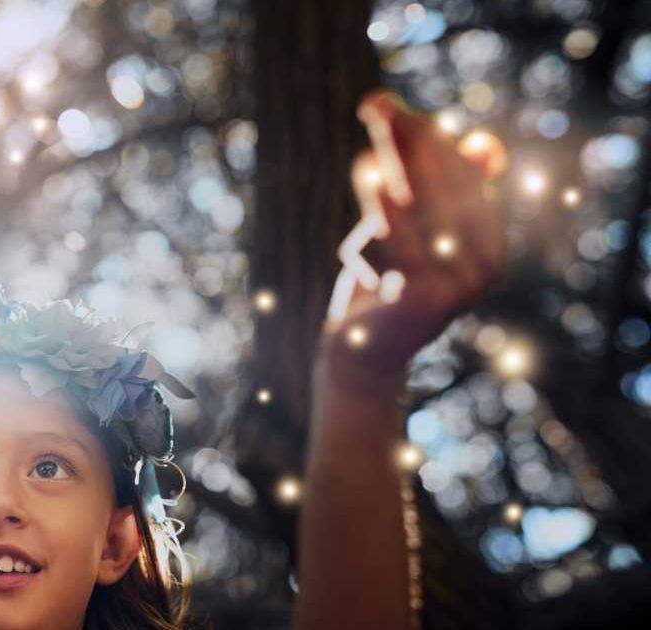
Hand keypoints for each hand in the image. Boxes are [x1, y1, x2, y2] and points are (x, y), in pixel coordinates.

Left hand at [318, 90, 507, 389]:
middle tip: (374, 105)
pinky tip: (373, 179)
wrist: (364, 347)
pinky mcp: (426, 302)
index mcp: (490, 242)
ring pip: (425, 209)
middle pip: (445, 185)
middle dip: (408, 140)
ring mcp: (459, 286)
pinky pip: (405, 245)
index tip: (393, 107)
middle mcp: (485, 265)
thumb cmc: (391, 281)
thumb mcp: (418, 230)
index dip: (430, 136)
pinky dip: (388, 208)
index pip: (465, 175)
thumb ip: (442, 187)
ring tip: (371, 132)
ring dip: (396, 164)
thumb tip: (482, 142)